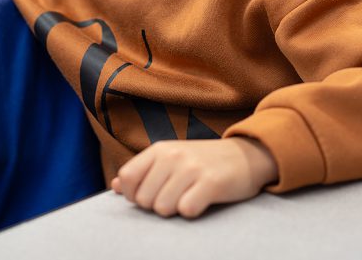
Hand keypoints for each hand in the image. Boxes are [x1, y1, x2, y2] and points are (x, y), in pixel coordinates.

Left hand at [111, 137, 277, 217]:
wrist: (246, 155)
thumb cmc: (203, 161)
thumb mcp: (170, 159)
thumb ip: (142, 172)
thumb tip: (115, 187)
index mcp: (159, 149)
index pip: (127, 177)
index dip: (134, 195)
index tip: (151, 195)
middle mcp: (173, 155)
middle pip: (144, 199)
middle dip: (157, 205)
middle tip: (176, 195)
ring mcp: (191, 167)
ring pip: (162, 208)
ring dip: (175, 209)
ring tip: (189, 196)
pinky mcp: (211, 182)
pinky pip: (186, 210)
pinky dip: (192, 211)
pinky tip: (202, 200)